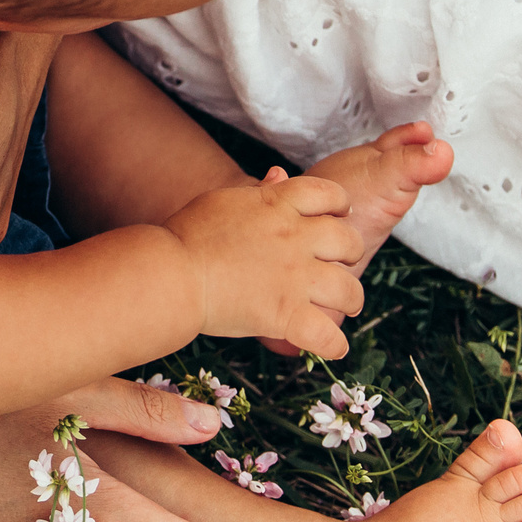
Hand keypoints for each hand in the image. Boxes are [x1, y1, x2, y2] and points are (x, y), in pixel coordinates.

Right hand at [165, 174, 363, 357]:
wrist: (170, 273)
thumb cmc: (187, 236)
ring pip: (349, 289)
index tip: (337, 217)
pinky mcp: (286, 314)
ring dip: (350, 299)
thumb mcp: (224, 201)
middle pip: (349, 241)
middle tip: (341, 264)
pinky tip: (332, 347)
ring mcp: (294, 277)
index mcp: (277, 205)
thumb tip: (280, 174)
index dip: (340, 205)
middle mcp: (294, 238)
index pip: (330, 193)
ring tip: (345, 306)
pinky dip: (334, 345)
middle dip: (351, 253)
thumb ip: (259, 192)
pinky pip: (328, 336)